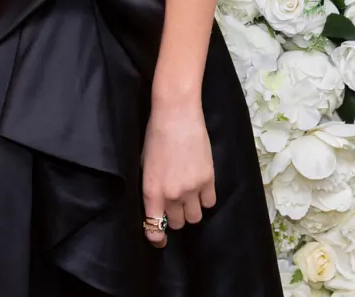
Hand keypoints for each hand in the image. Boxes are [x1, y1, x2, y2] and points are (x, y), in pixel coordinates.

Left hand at [141, 103, 214, 246]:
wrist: (176, 115)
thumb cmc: (156, 135)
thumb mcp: (145, 164)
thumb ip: (152, 187)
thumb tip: (158, 204)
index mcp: (151, 190)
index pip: (154, 227)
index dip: (156, 236)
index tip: (159, 238)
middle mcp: (171, 194)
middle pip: (177, 223)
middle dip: (175, 217)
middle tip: (175, 204)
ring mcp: (191, 188)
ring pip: (195, 217)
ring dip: (192, 210)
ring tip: (189, 195)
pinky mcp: (208, 179)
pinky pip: (210, 203)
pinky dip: (205, 198)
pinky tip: (200, 186)